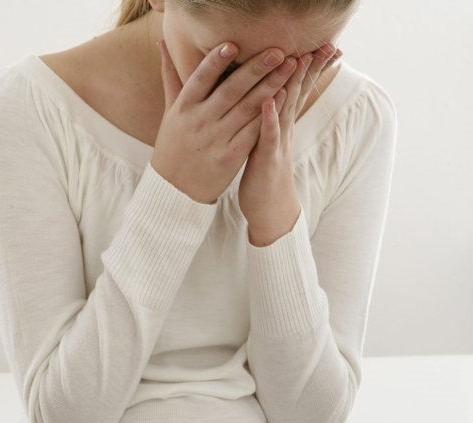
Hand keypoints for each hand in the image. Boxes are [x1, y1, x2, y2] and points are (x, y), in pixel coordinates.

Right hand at [151, 40, 299, 204]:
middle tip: (277, 51)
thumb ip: (172, 77)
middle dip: (256, 69)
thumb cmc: (173, 145)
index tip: (233, 44)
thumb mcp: (170, 112)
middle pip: (231, 90)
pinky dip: (269, 114)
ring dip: (271, 86)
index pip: (200, 78)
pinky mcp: (230, 156)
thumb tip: (164, 44)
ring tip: (289, 67)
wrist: (175, 188)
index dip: (215, 61)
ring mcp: (215, 139)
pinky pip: (253, 132)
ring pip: (247, 108)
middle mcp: (199, 121)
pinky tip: (285, 98)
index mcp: (184, 107)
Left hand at [239, 44, 341, 246]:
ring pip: (286, 110)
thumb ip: (273, 120)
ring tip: (297, 59)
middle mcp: (283, 131)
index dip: (309, 67)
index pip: (298, 89)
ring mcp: (277, 144)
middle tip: (324, 44)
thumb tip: (273, 98)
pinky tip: (268, 101)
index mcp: (281, 124)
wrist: (269, 212)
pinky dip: (269, 118)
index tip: (320, 43)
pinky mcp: (267, 159)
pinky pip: (268, 136)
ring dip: (292, 85)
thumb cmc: (264, 176)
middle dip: (310, 68)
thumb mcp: (269, 143)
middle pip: (298, 93)